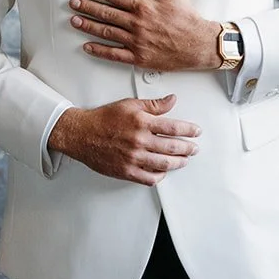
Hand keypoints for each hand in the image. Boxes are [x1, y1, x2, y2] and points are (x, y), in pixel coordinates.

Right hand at [47, 94, 200, 184]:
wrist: (82, 134)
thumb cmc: (104, 119)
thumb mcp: (130, 104)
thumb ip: (153, 104)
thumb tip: (172, 100)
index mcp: (142, 122)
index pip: (174, 127)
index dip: (189, 130)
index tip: (196, 131)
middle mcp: (139, 141)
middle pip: (173, 147)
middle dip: (188, 148)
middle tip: (194, 148)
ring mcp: (134, 158)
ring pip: (164, 163)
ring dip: (178, 163)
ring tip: (184, 160)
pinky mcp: (127, 171)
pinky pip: (149, 178)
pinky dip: (159, 176)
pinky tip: (163, 172)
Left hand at [70, 0, 220, 71]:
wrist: (199, 45)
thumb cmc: (188, 20)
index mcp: (144, 7)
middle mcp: (137, 24)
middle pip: (106, 13)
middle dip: (87, 7)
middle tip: (73, 3)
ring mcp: (136, 42)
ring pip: (106, 32)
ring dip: (88, 26)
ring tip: (75, 21)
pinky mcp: (139, 57)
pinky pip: (114, 54)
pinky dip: (99, 50)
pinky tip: (88, 46)